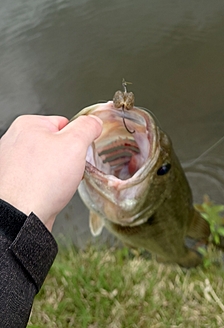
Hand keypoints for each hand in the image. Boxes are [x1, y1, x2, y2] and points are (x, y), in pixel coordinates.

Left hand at [0, 114, 101, 230]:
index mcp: (27, 124)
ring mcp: (12, 163)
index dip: (77, 139)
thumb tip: (94, 122)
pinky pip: (39, 180)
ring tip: (57, 185)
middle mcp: (15, 141)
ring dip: (58, 174)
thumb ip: (87, 127)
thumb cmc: (40, 182)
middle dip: (67, 158)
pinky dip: (47, 187)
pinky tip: (49, 194)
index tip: (78, 151)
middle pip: (55, 143)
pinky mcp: (14, 183)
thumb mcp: (75, 144)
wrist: (22, 217)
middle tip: (68, 170)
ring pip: (48, 164)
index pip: (64, 123)